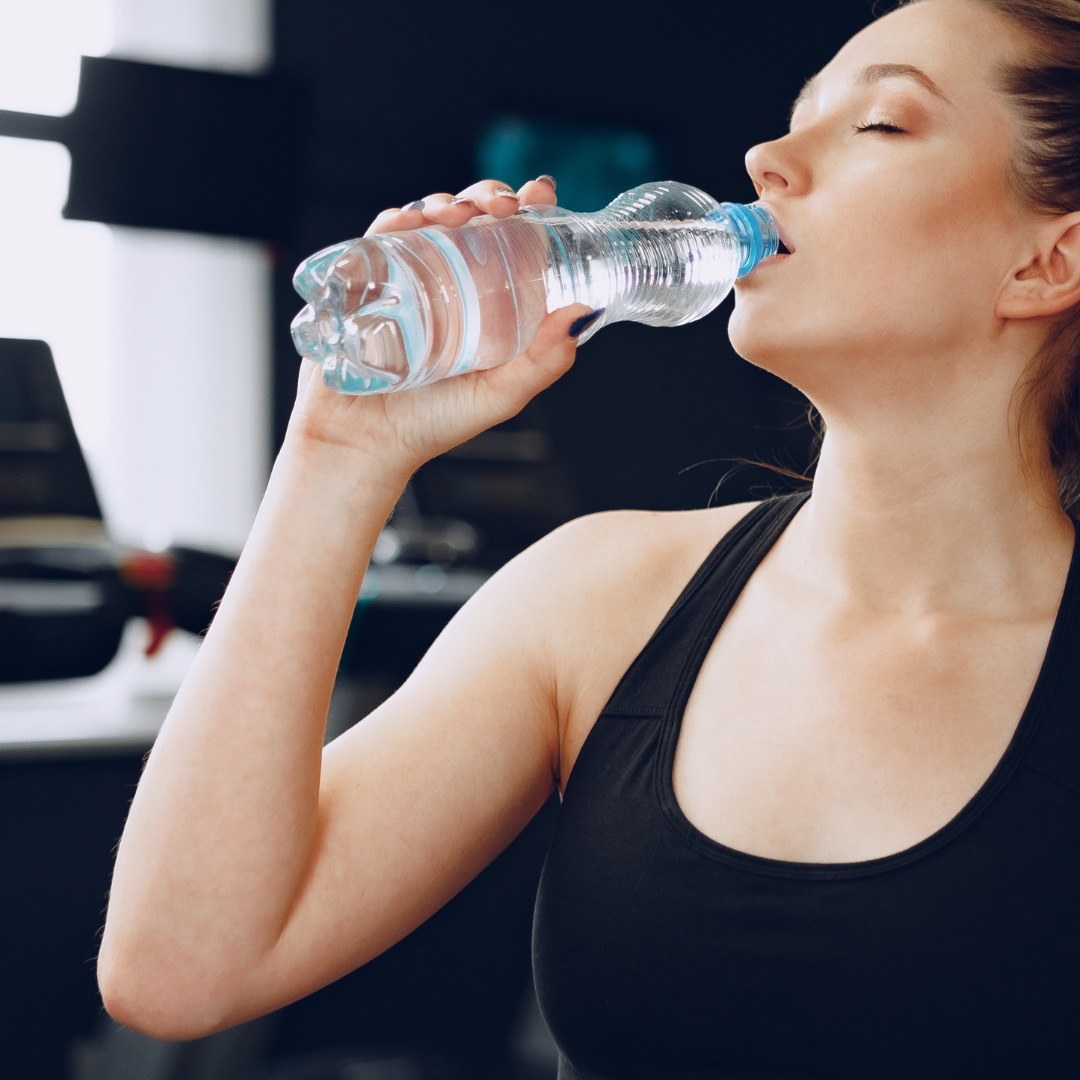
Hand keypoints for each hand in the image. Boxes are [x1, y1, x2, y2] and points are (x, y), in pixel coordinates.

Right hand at [287, 177, 591, 477]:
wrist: (362, 445)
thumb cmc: (432, 426)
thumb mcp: (500, 395)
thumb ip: (544, 362)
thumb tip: (585, 311)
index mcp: (486, 303)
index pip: (512, 243)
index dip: (529, 211)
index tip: (541, 195)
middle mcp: (447, 284)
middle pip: (471, 219)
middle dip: (488, 197)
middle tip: (501, 207)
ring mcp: (404, 279)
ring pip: (425, 219)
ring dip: (444, 201)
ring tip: (456, 213)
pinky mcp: (363, 281)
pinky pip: (377, 237)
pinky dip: (394, 219)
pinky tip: (408, 221)